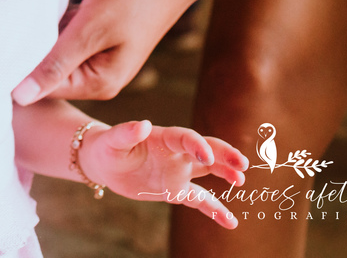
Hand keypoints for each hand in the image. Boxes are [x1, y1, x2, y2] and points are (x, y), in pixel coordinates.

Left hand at [13, 0, 203, 102]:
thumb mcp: (89, 31)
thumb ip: (55, 64)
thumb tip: (20, 98)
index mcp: (99, 84)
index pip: (44, 88)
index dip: (20, 69)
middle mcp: (99, 76)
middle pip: (49, 70)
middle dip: (33, 49)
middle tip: (11, 25)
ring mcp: (101, 55)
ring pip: (57, 50)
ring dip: (45, 33)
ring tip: (28, 12)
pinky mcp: (101, 35)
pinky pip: (69, 34)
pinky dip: (59, 22)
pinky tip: (53, 4)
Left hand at [82, 120, 247, 229]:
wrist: (103, 162)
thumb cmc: (107, 146)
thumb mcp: (111, 140)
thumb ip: (126, 133)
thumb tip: (141, 124)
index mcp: (162, 137)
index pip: (185, 138)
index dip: (197, 145)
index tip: (205, 156)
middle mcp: (176, 153)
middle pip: (206, 150)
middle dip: (224, 155)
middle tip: (242, 164)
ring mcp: (178, 171)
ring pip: (208, 171)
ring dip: (225, 174)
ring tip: (241, 181)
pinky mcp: (175, 189)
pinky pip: (199, 200)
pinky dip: (215, 210)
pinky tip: (230, 222)